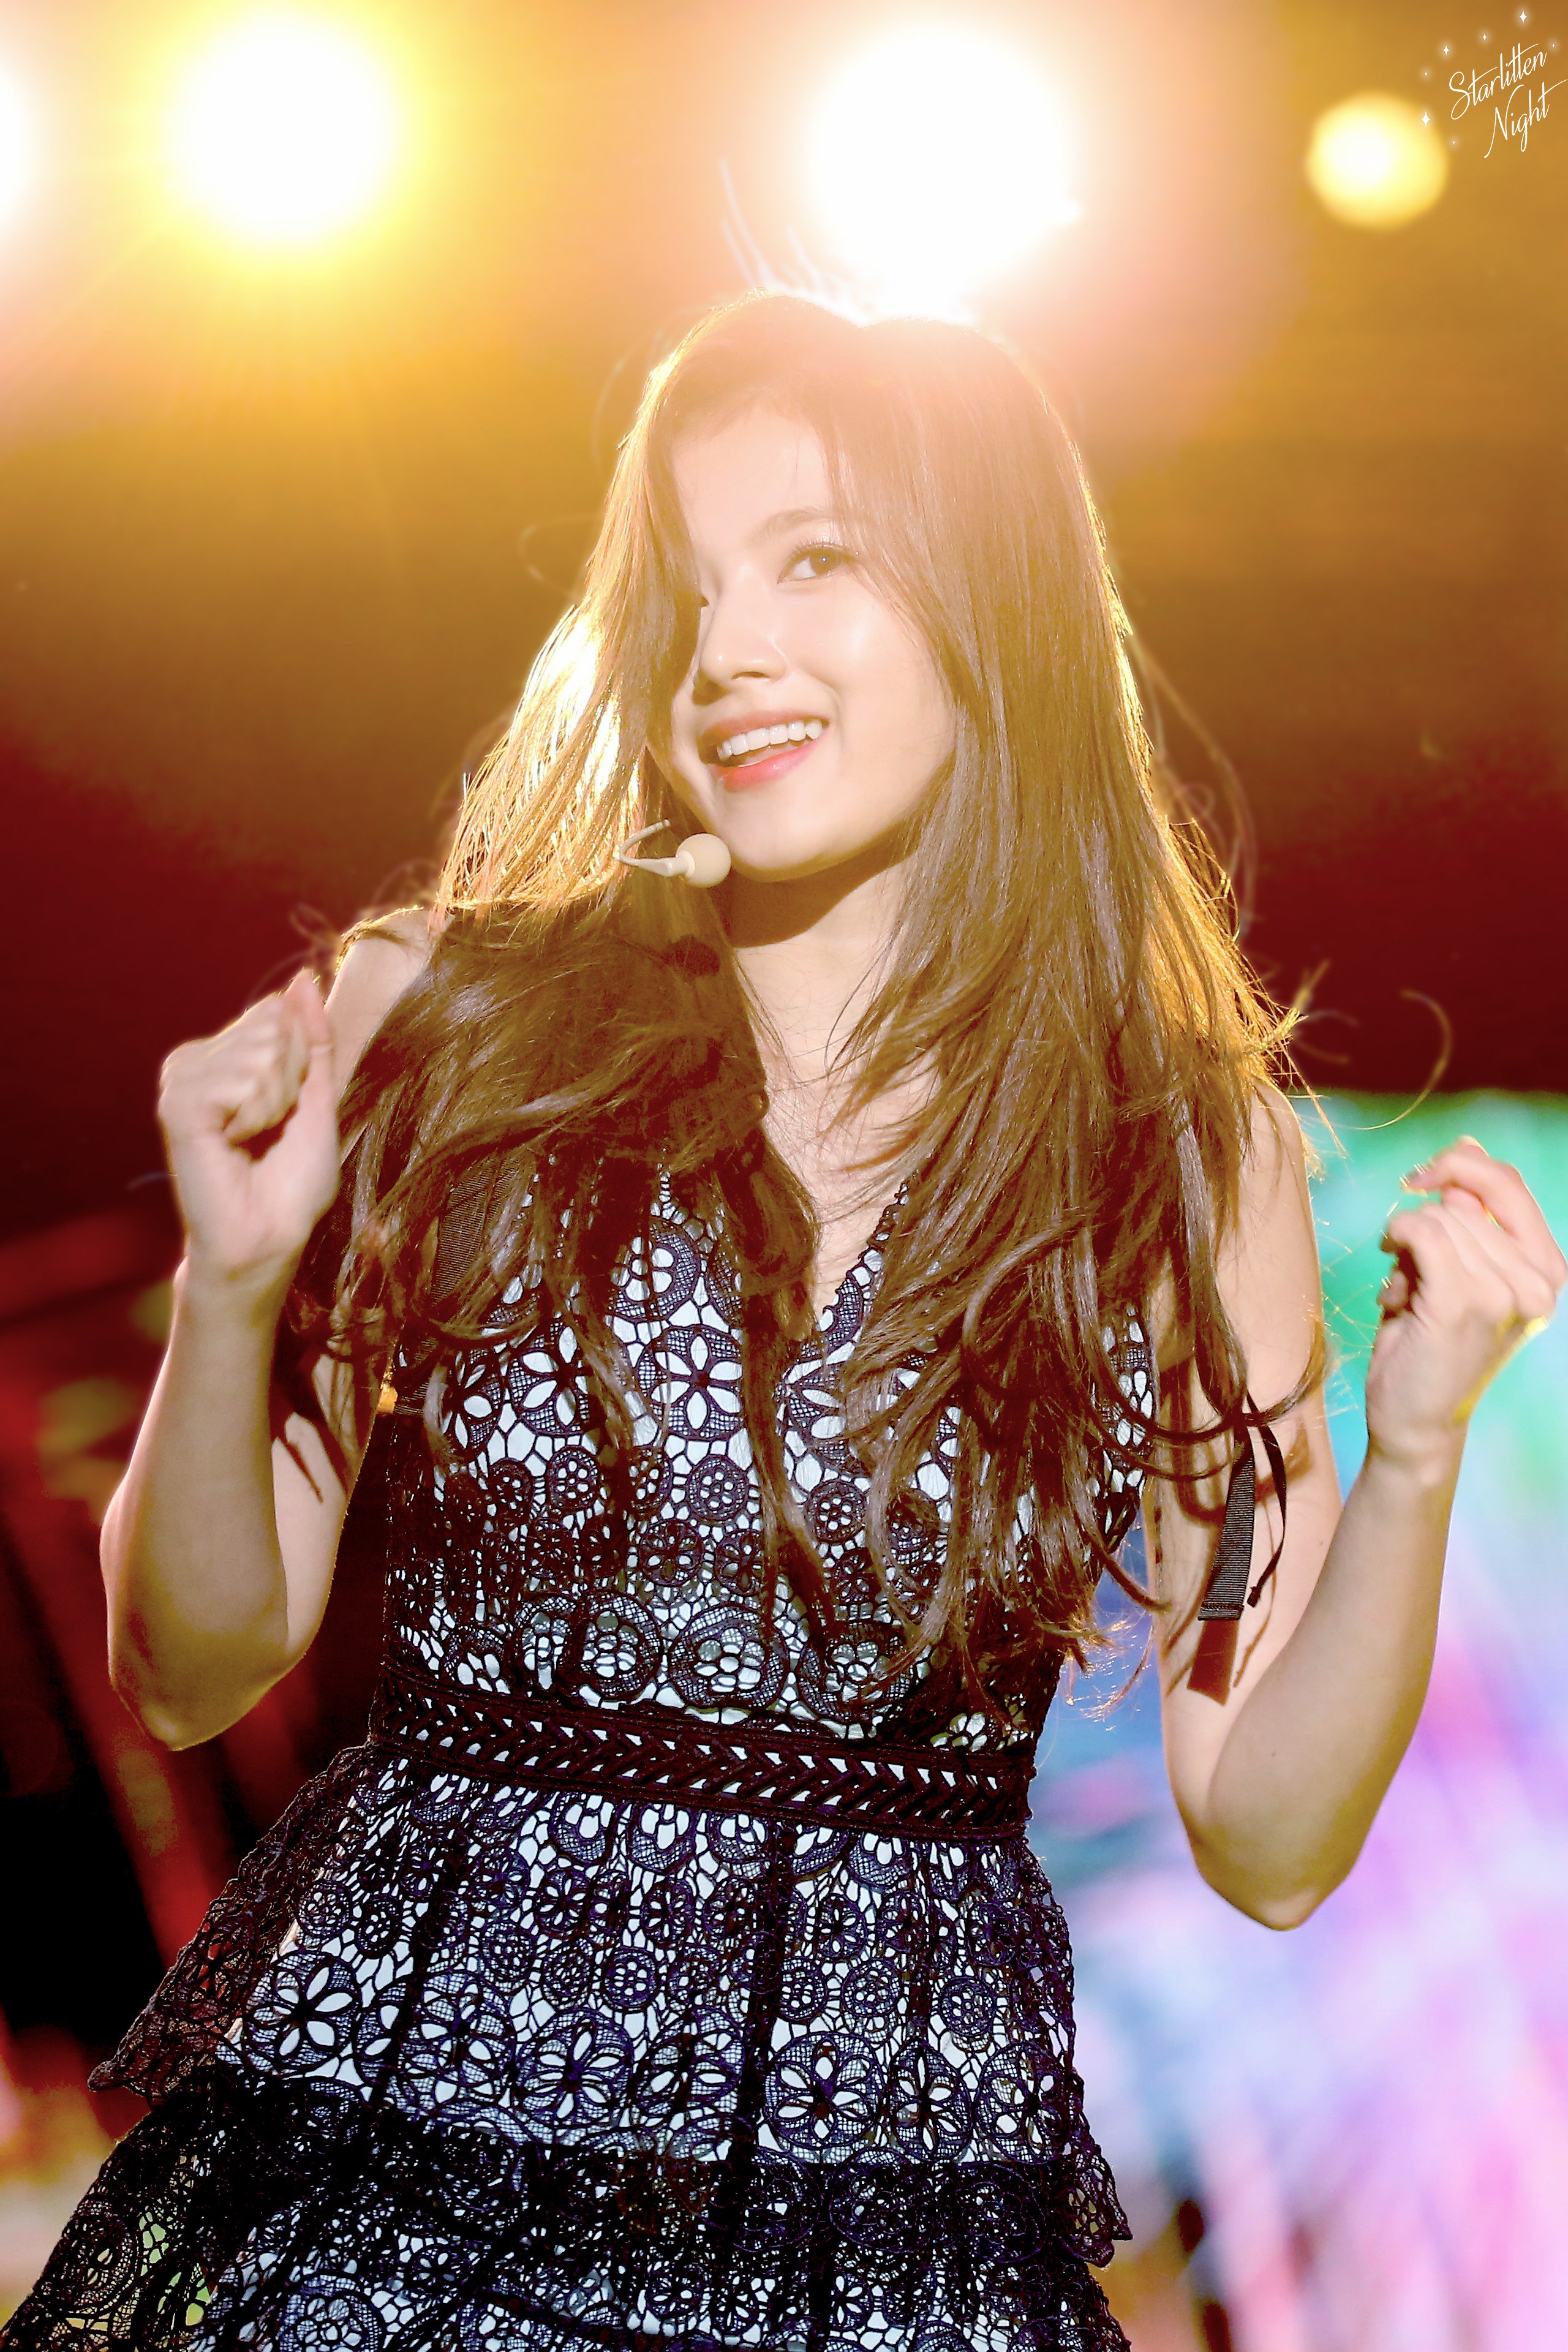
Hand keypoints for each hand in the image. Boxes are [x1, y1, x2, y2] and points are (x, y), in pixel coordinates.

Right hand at [158, 969, 341, 1301]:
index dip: (301, 1063)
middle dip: (291, 1080)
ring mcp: (182, 1080)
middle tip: (270, 1130)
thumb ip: (311, 1038)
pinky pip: (240, 1081)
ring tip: (253, 1140)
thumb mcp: (316, 1097)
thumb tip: (303, 979)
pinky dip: (254, 1116)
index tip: (286, 1112)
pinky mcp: (176, 1104)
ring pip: (261, 1052)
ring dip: (275, 1102)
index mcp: (224, 1056)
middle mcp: (195, 1060)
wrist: (269, 1236)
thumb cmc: (291, 1179)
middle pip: (273, 1024)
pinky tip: (234, 1145)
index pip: (279, 1012)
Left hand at [1370, 1136, 1565, 1471]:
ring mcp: (1506, 1292)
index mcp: (1547, 1269)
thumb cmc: (1430, 1345)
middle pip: (1462, 1201)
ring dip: (1405, 1250)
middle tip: (1410, 1274)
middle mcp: (1538, 1281)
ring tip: (1409, 1298)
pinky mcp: (1466, 1301)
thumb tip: (1468, 1147)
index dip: (1460, 1165)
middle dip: (1423, 1226)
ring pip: (1437, 1218)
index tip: (1421, 1177)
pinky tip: (1394, 1289)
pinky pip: (1421, 1232)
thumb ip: (1469, 1216)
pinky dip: (1397, 1244)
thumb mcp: (1458, 1272)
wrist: (1417, 1423)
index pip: (1508, 1184)